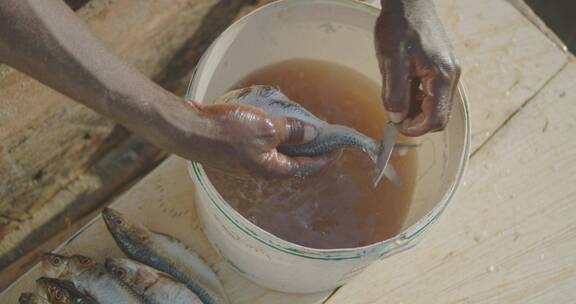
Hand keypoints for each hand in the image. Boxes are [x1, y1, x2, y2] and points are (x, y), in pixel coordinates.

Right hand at [194, 102, 332, 176]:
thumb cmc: (228, 131)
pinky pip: (263, 143)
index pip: (308, 166)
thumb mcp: (267, 128)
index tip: (338, 145)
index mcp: (273, 170)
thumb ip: (293, 131)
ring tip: (300, 122)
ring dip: (291, 138)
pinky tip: (274, 119)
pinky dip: (274, 134)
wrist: (190, 130)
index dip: (326, 155)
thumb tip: (315, 134)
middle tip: (321, 130)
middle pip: (294, 160)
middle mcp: (263, 170)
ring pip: (278, 151)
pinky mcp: (238, 150)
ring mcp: (250, 161)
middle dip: (309, 146)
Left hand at [375, 0, 460, 135]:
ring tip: (395, 93)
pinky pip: (431, 93)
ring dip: (414, 108)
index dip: (416, 129)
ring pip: (434, 106)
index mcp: (442, 77)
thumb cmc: (400, 27)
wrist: (409, 3)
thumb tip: (397, 118)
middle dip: (415, 121)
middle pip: (438, 116)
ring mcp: (448, 73)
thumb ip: (395, 93)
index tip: (396, 126)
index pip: (436, 119)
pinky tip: (402, 84)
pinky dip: (416, 97)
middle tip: (393, 114)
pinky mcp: (441, 69)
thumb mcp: (391, 62)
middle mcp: (450, 78)